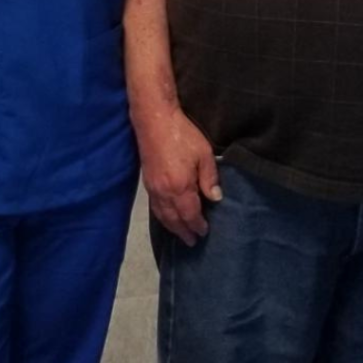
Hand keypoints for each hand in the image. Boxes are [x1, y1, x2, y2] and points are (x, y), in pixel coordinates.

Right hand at [135, 108, 220, 245]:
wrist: (155, 120)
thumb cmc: (183, 135)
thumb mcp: (204, 154)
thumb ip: (210, 178)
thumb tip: (215, 199)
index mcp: (181, 187)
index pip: (190, 215)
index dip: (198, 225)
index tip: (204, 232)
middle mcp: (164, 193)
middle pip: (174, 220)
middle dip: (184, 231)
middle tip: (192, 242)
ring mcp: (153, 188)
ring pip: (162, 216)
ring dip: (172, 227)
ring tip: (181, 234)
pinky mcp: (147, 182)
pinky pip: (155, 207)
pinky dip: (162, 217)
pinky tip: (167, 217)